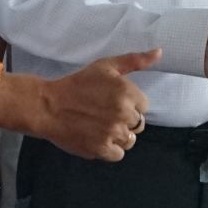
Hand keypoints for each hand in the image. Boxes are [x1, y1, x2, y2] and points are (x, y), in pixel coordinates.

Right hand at [12, 50, 156, 160]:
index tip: (113, 102)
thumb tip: (159, 53)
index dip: (130, 104)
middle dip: (125, 120)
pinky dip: (109, 149)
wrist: (48, 106)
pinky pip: (118, 154)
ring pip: (129, 141)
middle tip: (104, 115)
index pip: (144, 106)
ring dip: (118, 136)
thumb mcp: (106, 66)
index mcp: (127, 92)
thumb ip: (135, 60)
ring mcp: (113, 132)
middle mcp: (123, 113)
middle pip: (138, 124)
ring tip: (101, 127)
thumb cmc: (78, 84)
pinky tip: (97, 138)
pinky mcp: (101, 148)